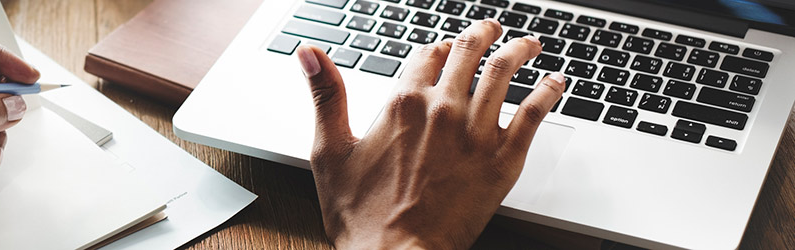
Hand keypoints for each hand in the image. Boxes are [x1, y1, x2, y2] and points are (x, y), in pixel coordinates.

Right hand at [299, 20, 565, 248]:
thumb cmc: (361, 216)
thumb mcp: (329, 151)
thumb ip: (325, 95)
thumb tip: (309, 53)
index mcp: (402, 103)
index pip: (427, 54)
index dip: (436, 48)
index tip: (442, 50)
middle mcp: (442, 109)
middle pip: (469, 52)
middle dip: (483, 34)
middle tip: (491, 30)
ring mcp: (476, 133)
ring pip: (505, 72)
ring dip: (520, 50)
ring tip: (528, 44)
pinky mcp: (503, 160)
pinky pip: (534, 113)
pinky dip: (549, 91)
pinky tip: (555, 83)